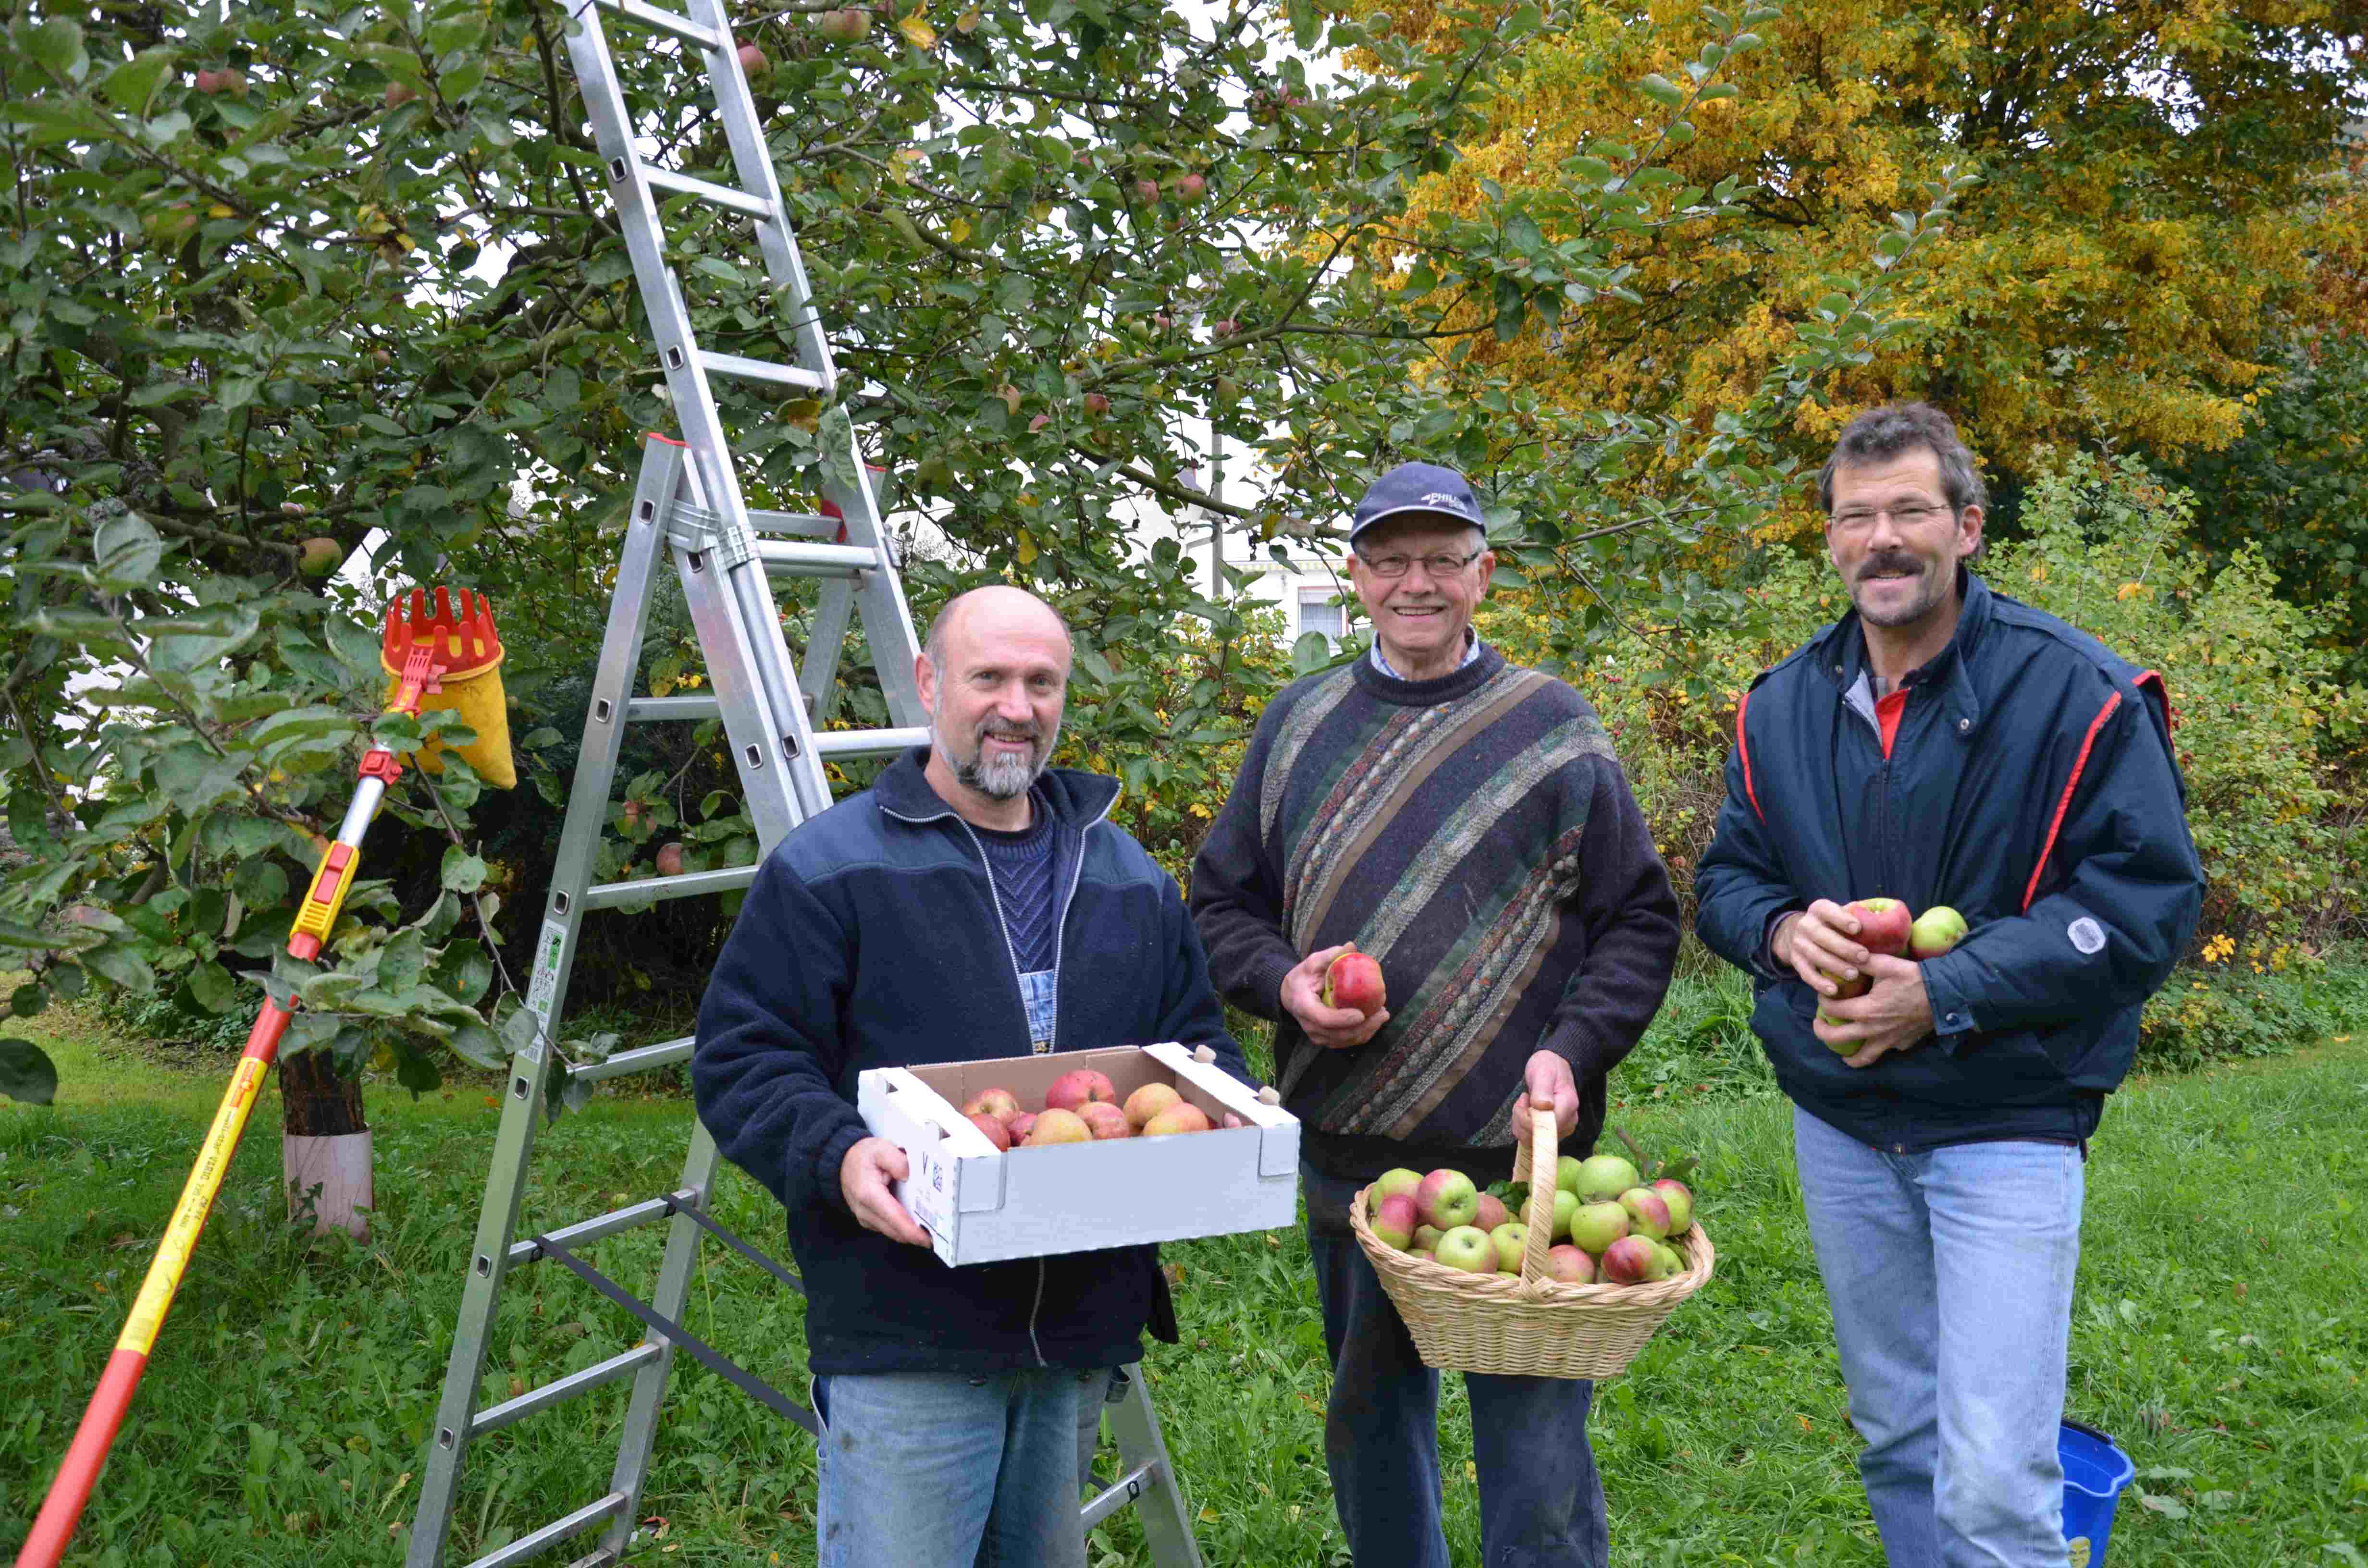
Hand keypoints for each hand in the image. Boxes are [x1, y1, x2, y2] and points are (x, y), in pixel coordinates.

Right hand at [840, 1136, 930, 1246]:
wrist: (843, 1162)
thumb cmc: (862, 1156)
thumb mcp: (880, 1148)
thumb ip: (896, 1160)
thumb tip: (909, 1175)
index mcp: (868, 1194)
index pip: (894, 1218)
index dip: (913, 1232)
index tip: (928, 1238)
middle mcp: (865, 1211)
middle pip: (896, 1231)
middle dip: (916, 1235)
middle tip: (939, 1233)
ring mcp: (865, 1218)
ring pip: (892, 1232)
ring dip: (910, 1233)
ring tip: (931, 1228)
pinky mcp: (868, 1220)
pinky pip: (888, 1229)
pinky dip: (902, 1228)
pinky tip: (916, 1221)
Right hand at [1279, 943, 1389, 1049]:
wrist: (1290, 995)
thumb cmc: (1303, 977)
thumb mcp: (1313, 963)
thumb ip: (1330, 956)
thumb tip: (1351, 945)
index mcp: (1304, 1005)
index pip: (1323, 1019)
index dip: (1343, 1019)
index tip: (1361, 1013)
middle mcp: (1309, 1025)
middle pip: (1338, 1034)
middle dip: (1364, 1027)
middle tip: (1382, 1013)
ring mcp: (1317, 1035)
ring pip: (1344, 1040)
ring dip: (1367, 1031)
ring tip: (1382, 1015)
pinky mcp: (1325, 1039)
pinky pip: (1346, 1041)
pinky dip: (1362, 1034)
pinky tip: (1375, 1022)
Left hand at [1523, 1051, 1578, 1137]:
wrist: (1553, 1067)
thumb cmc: (1548, 1066)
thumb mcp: (1543, 1072)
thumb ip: (1542, 1089)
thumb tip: (1544, 1106)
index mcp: (1568, 1105)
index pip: (1545, 1126)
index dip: (1527, 1117)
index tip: (1525, 1098)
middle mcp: (1568, 1121)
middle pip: (1537, 1136)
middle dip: (1521, 1118)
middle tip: (1524, 1098)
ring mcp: (1561, 1129)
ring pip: (1531, 1140)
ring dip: (1520, 1122)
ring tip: (1525, 1102)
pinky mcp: (1552, 1132)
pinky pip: (1530, 1138)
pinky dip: (1521, 1126)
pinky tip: (1526, 1111)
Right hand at [1774, 900, 1873, 997]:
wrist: (1804, 935)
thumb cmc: (1835, 925)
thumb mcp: (1842, 915)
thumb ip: (1858, 915)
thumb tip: (1883, 919)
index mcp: (1819, 909)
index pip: (1828, 911)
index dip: (1842, 919)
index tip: (1858, 928)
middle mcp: (1805, 924)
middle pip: (1822, 935)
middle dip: (1844, 947)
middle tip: (1863, 957)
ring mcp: (1799, 944)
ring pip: (1815, 955)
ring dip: (1835, 966)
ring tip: (1854, 975)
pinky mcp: (1796, 961)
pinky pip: (1806, 974)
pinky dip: (1819, 983)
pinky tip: (1833, 991)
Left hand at [1811, 954, 1934, 1067]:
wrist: (1944, 995)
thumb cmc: (1914, 978)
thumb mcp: (1885, 964)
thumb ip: (1861, 961)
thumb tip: (1843, 954)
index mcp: (1865, 1010)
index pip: (1832, 1011)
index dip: (1822, 1002)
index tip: (1823, 995)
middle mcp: (1873, 1030)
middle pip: (1837, 1039)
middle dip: (1822, 1032)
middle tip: (1819, 1023)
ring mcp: (1888, 1041)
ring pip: (1862, 1058)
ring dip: (1848, 1056)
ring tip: (1841, 1050)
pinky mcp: (1903, 1044)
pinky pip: (1885, 1050)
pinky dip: (1876, 1048)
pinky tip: (1874, 1039)